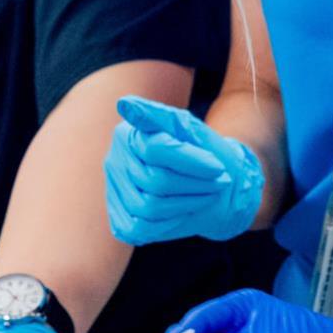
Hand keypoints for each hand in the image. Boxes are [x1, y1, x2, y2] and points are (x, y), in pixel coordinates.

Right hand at [104, 96, 263, 244]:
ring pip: (149, 206)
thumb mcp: (188, 127)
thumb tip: (124, 104)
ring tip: (205, 195)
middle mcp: (114, 162)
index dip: (191, 161)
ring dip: (187, 204)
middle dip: (194, 184)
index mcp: (128, 135)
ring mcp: (115, 193)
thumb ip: (157, 114)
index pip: (157, 150)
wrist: (211, 185)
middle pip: (156, 181)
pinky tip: (181, 211)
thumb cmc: (202, 152)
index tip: (217, 167)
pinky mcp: (120, 220)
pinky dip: (168, 223)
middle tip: (218, 182)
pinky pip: (141, 228)